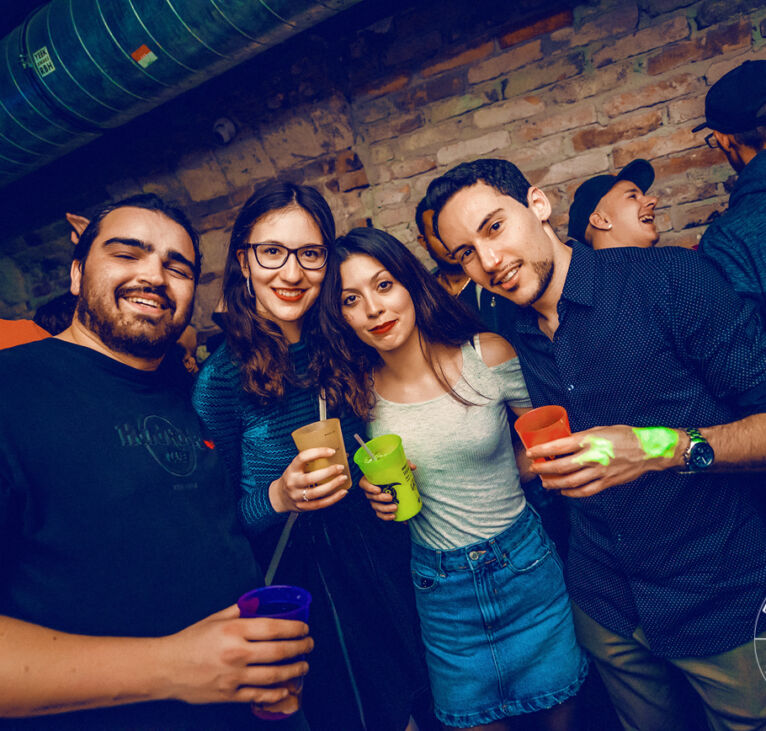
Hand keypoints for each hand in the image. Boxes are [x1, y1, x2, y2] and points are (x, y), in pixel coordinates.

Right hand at [158, 604, 312, 705]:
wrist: (165, 668)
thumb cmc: (189, 641)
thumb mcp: (215, 619)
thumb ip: (239, 611)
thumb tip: (258, 603)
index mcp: (234, 631)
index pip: (273, 628)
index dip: (294, 629)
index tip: (304, 628)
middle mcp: (236, 653)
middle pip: (278, 652)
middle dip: (300, 648)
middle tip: (309, 645)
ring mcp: (234, 677)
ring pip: (273, 675)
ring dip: (294, 671)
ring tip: (304, 666)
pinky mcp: (229, 695)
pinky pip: (258, 695)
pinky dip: (276, 693)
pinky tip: (286, 689)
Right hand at [269, 448, 348, 512]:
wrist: (279, 497)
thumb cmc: (293, 478)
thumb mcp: (296, 468)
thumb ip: (312, 463)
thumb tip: (339, 455)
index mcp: (291, 470)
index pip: (302, 458)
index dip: (317, 453)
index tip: (331, 451)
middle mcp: (293, 483)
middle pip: (310, 478)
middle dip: (328, 472)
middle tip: (340, 467)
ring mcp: (297, 496)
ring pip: (316, 493)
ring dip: (332, 485)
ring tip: (343, 478)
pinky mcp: (303, 507)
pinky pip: (320, 504)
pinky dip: (333, 499)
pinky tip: (343, 492)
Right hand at [358, 461, 416, 520]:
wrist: (390, 480)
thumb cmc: (389, 472)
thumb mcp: (395, 466)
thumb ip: (403, 464)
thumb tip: (413, 467)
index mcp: (369, 480)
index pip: (364, 484)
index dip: (369, 488)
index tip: (378, 489)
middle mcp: (369, 491)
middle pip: (371, 497)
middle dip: (381, 498)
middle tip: (390, 497)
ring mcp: (374, 500)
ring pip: (376, 507)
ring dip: (385, 509)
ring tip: (395, 508)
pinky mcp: (379, 507)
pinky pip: (380, 514)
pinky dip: (386, 516)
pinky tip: (393, 516)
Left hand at [528, 425, 680, 497]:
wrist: (647, 450)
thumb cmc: (623, 436)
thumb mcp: (599, 429)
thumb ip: (581, 437)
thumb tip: (563, 441)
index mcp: (588, 440)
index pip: (558, 446)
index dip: (542, 451)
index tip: (531, 453)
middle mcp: (592, 457)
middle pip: (561, 466)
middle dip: (543, 469)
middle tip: (534, 468)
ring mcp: (599, 472)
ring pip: (570, 482)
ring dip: (553, 483)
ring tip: (544, 482)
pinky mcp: (606, 482)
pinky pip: (585, 491)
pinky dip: (571, 493)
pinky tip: (563, 491)